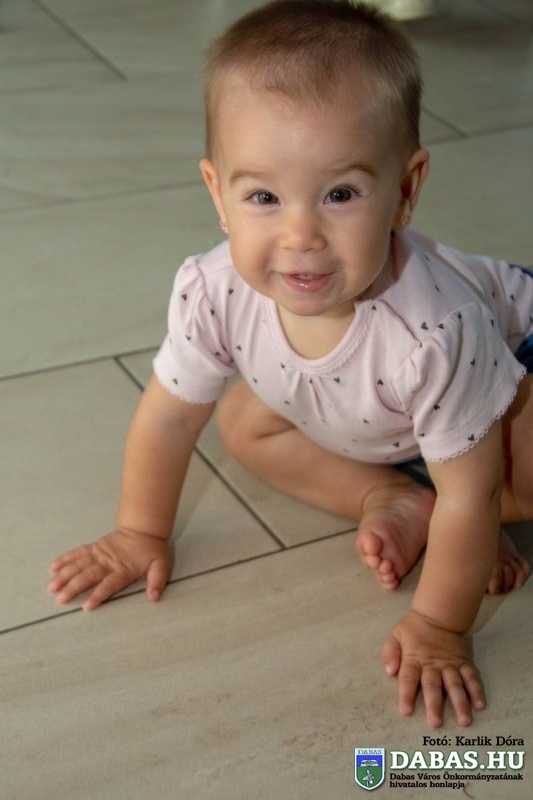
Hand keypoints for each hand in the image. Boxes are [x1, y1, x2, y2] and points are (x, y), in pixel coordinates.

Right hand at [48, 529, 171, 610]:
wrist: (143, 529)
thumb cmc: (152, 551)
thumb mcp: (161, 565)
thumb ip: (157, 581)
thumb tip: (154, 597)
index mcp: (123, 570)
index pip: (109, 584)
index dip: (98, 595)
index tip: (86, 606)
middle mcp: (108, 563)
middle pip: (88, 576)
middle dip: (73, 587)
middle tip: (60, 598)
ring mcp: (99, 554)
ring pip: (79, 565)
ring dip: (64, 575)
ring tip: (52, 587)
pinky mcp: (94, 548)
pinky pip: (77, 553)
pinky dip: (65, 559)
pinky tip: (53, 567)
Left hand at [381, 610, 484, 727]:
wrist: (437, 615)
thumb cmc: (413, 630)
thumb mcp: (395, 636)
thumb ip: (389, 653)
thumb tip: (389, 671)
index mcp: (414, 658)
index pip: (409, 678)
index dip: (407, 694)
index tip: (406, 712)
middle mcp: (433, 664)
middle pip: (433, 685)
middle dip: (434, 704)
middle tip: (435, 723)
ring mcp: (450, 664)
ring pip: (455, 684)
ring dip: (460, 702)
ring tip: (464, 721)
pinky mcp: (463, 662)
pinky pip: (471, 677)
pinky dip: (476, 690)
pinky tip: (480, 705)